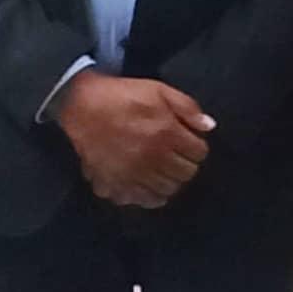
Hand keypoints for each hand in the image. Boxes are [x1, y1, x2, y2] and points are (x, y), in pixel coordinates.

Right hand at [52, 69, 213, 209]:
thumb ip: (188, 108)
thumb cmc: (124, 95)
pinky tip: (149, 186)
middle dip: (186, 164)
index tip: (191, 143)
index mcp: (166, 134)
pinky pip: (139, 200)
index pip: (199, 154)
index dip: (197, 147)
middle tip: (179, 156)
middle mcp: (152, 158)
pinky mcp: (113, 183)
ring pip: (166, 190)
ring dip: (170, 180)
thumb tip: (209, 126)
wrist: (83, 104)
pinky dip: (148, 196)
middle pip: (185, 174)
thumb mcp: (161, 91)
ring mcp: (132, 173)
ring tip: (165, 169)